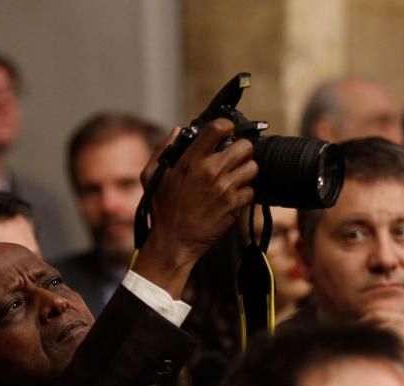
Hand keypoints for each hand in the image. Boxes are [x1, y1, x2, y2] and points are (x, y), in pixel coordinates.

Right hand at [133, 119, 256, 296]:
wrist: (174, 241)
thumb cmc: (161, 210)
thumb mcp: (151, 176)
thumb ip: (163, 150)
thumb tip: (177, 131)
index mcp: (191, 160)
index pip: (219, 128)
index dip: (226, 125)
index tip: (225, 131)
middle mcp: (211, 171)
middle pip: (245, 146)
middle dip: (241, 149)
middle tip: (233, 156)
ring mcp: (226, 189)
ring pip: (253, 167)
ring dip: (245, 170)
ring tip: (234, 176)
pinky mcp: (234, 206)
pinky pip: (251, 190)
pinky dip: (245, 192)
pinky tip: (232, 194)